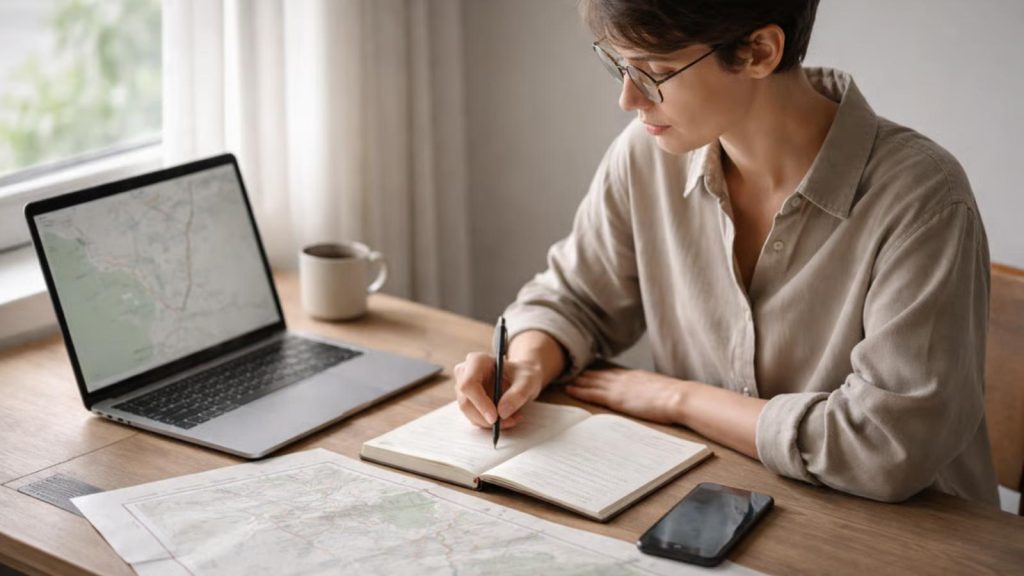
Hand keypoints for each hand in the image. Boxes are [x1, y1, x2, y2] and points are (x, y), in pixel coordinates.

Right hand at [453, 352, 545, 429]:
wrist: (521, 378)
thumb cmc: (523, 375)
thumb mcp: (528, 381)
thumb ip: (518, 393)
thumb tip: (501, 412)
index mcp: (477, 361)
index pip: (469, 384)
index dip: (480, 402)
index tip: (495, 417)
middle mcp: (465, 373)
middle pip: (466, 402)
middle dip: (486, 418)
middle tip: (509, 422)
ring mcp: (463, 389)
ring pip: (469, 413)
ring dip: (490, 422)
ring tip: (513, 418)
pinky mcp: (468, 401)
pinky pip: (474, 418)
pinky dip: (489, 423)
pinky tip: (506, 418)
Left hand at [565, 367, 687, 424]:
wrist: (679, 397)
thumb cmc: (676, 398)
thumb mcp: (662, 391)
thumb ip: (652, 392)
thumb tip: (653, 398)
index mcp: (636, 376)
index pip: (613, 372)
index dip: (600, 372)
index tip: (590, 371)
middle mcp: (624, 378)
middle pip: (600, 374)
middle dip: (585, 374)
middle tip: (570, 372)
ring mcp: (618, 387)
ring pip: (592, 381)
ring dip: (578, 380)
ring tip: (565, 379)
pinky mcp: (615, 398)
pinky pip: (592, 393)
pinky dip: (580, 390)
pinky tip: (570, 390)